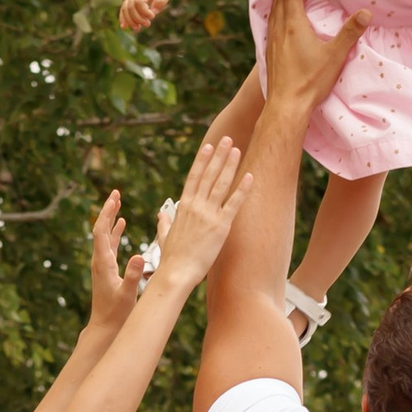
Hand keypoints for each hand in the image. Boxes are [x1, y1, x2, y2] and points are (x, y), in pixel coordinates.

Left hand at [85, 189, 147, 331]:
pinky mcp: (107, 268)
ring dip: (111, 217)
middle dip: (108, 210)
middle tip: (115, 192)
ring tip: (118, 201)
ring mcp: (102, 263)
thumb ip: (133, 276)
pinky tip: (122, 223)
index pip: (101, 232)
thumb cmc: (116, 314)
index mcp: (103, 263)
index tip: (114, 198)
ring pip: (105, 234)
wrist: (105, 327)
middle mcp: (99, 260)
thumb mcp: (128, 295)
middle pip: (100, 228)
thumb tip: (139, 256)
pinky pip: (109, 243)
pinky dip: (115, 231)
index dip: (107, 213)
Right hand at [121, 0, 175, 31]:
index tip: (153, 17)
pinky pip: (124, 9)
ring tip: (137, 28)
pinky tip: (125, 27)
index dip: (144, 11)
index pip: (139, 1)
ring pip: (125, 9)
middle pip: (131, 7)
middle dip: (138, 18)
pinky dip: (123, 18)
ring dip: (130, 20)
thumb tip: (154, 12)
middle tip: (148, 24)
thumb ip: (161, 0)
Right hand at [149, 135, 252, 290]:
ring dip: (230, 165)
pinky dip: (242, 189)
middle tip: (227, 139)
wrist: (176, 272)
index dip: (202, 160)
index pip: (194, 177)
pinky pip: (234, 203)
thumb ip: (164, 222)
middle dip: (219, 155)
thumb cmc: (171, 258)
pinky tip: (250, 176)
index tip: (208, 146)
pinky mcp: (220, 226)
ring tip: (237, 149)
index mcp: (183, 206)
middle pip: (209, 174)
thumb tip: (161, 214)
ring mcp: (208, 214)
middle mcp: (196, 206)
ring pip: (221, 184)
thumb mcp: (164, 235)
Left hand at [262, 0, 365, 116]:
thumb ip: (350, 32)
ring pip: (272, 13)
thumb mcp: (335, 55)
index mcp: (294, 26)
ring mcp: (272, 43)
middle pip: (280, 0)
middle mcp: (280, 30)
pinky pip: (269, 26)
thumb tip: (366, 13)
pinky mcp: (269, 54)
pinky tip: (274, 20)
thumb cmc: (311, 81)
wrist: (286, 105)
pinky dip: (272, 14)